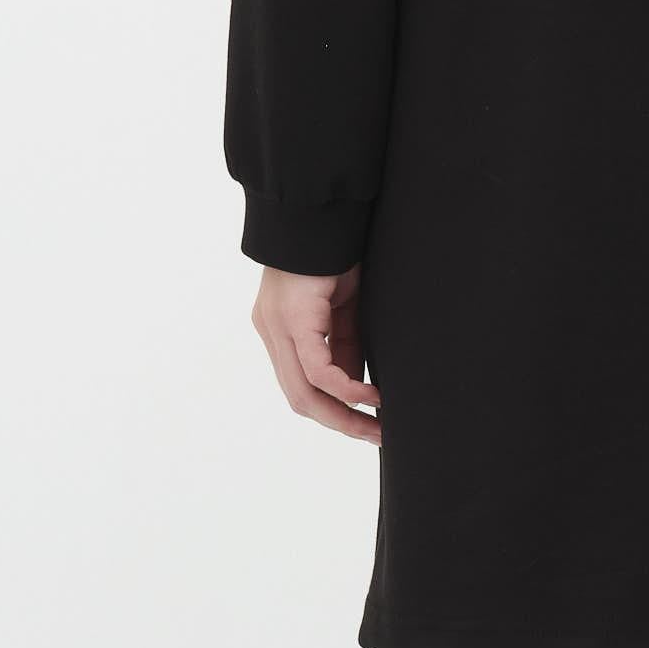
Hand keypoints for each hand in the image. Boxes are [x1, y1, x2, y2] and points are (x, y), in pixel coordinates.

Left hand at [251, 265, 379, 443]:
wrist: (322, 211)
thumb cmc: (337, 251)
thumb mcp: (346, 309)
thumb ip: (346, 344)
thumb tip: (357, 384)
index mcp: (280, 329)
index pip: (301, 386)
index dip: (333, 411)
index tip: (367, 424)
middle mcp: (271, 331)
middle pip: (299, 399)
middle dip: (340, 423)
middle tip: (375, 436)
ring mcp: (276, 326)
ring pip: (304, 392)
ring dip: (343, 415)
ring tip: (377, 425)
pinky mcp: (291, 319)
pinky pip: (317, 370)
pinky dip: (346, 388)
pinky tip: (371, 395)